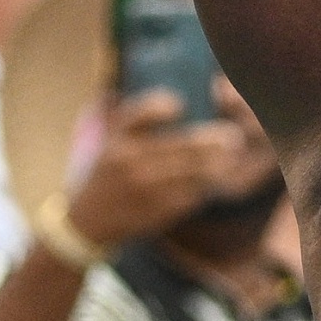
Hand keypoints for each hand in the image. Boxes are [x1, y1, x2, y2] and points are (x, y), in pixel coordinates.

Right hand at [63, 87, 256, 248]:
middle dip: (212, 140)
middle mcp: (128, 162)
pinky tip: (216, 179)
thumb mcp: (110, 139)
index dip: (161, 106)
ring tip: (233, 155)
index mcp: (117, 139)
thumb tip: (180, 98)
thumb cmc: (107, 171)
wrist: (86, 222)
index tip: (181, 104)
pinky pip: (187, 198)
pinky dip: (204, 187)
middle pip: (179, 146)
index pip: (139, 114)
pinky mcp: (152, 212)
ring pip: (189, 174)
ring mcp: (142, 189)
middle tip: (234, 135)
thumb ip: (137, 119)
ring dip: (215, 164)